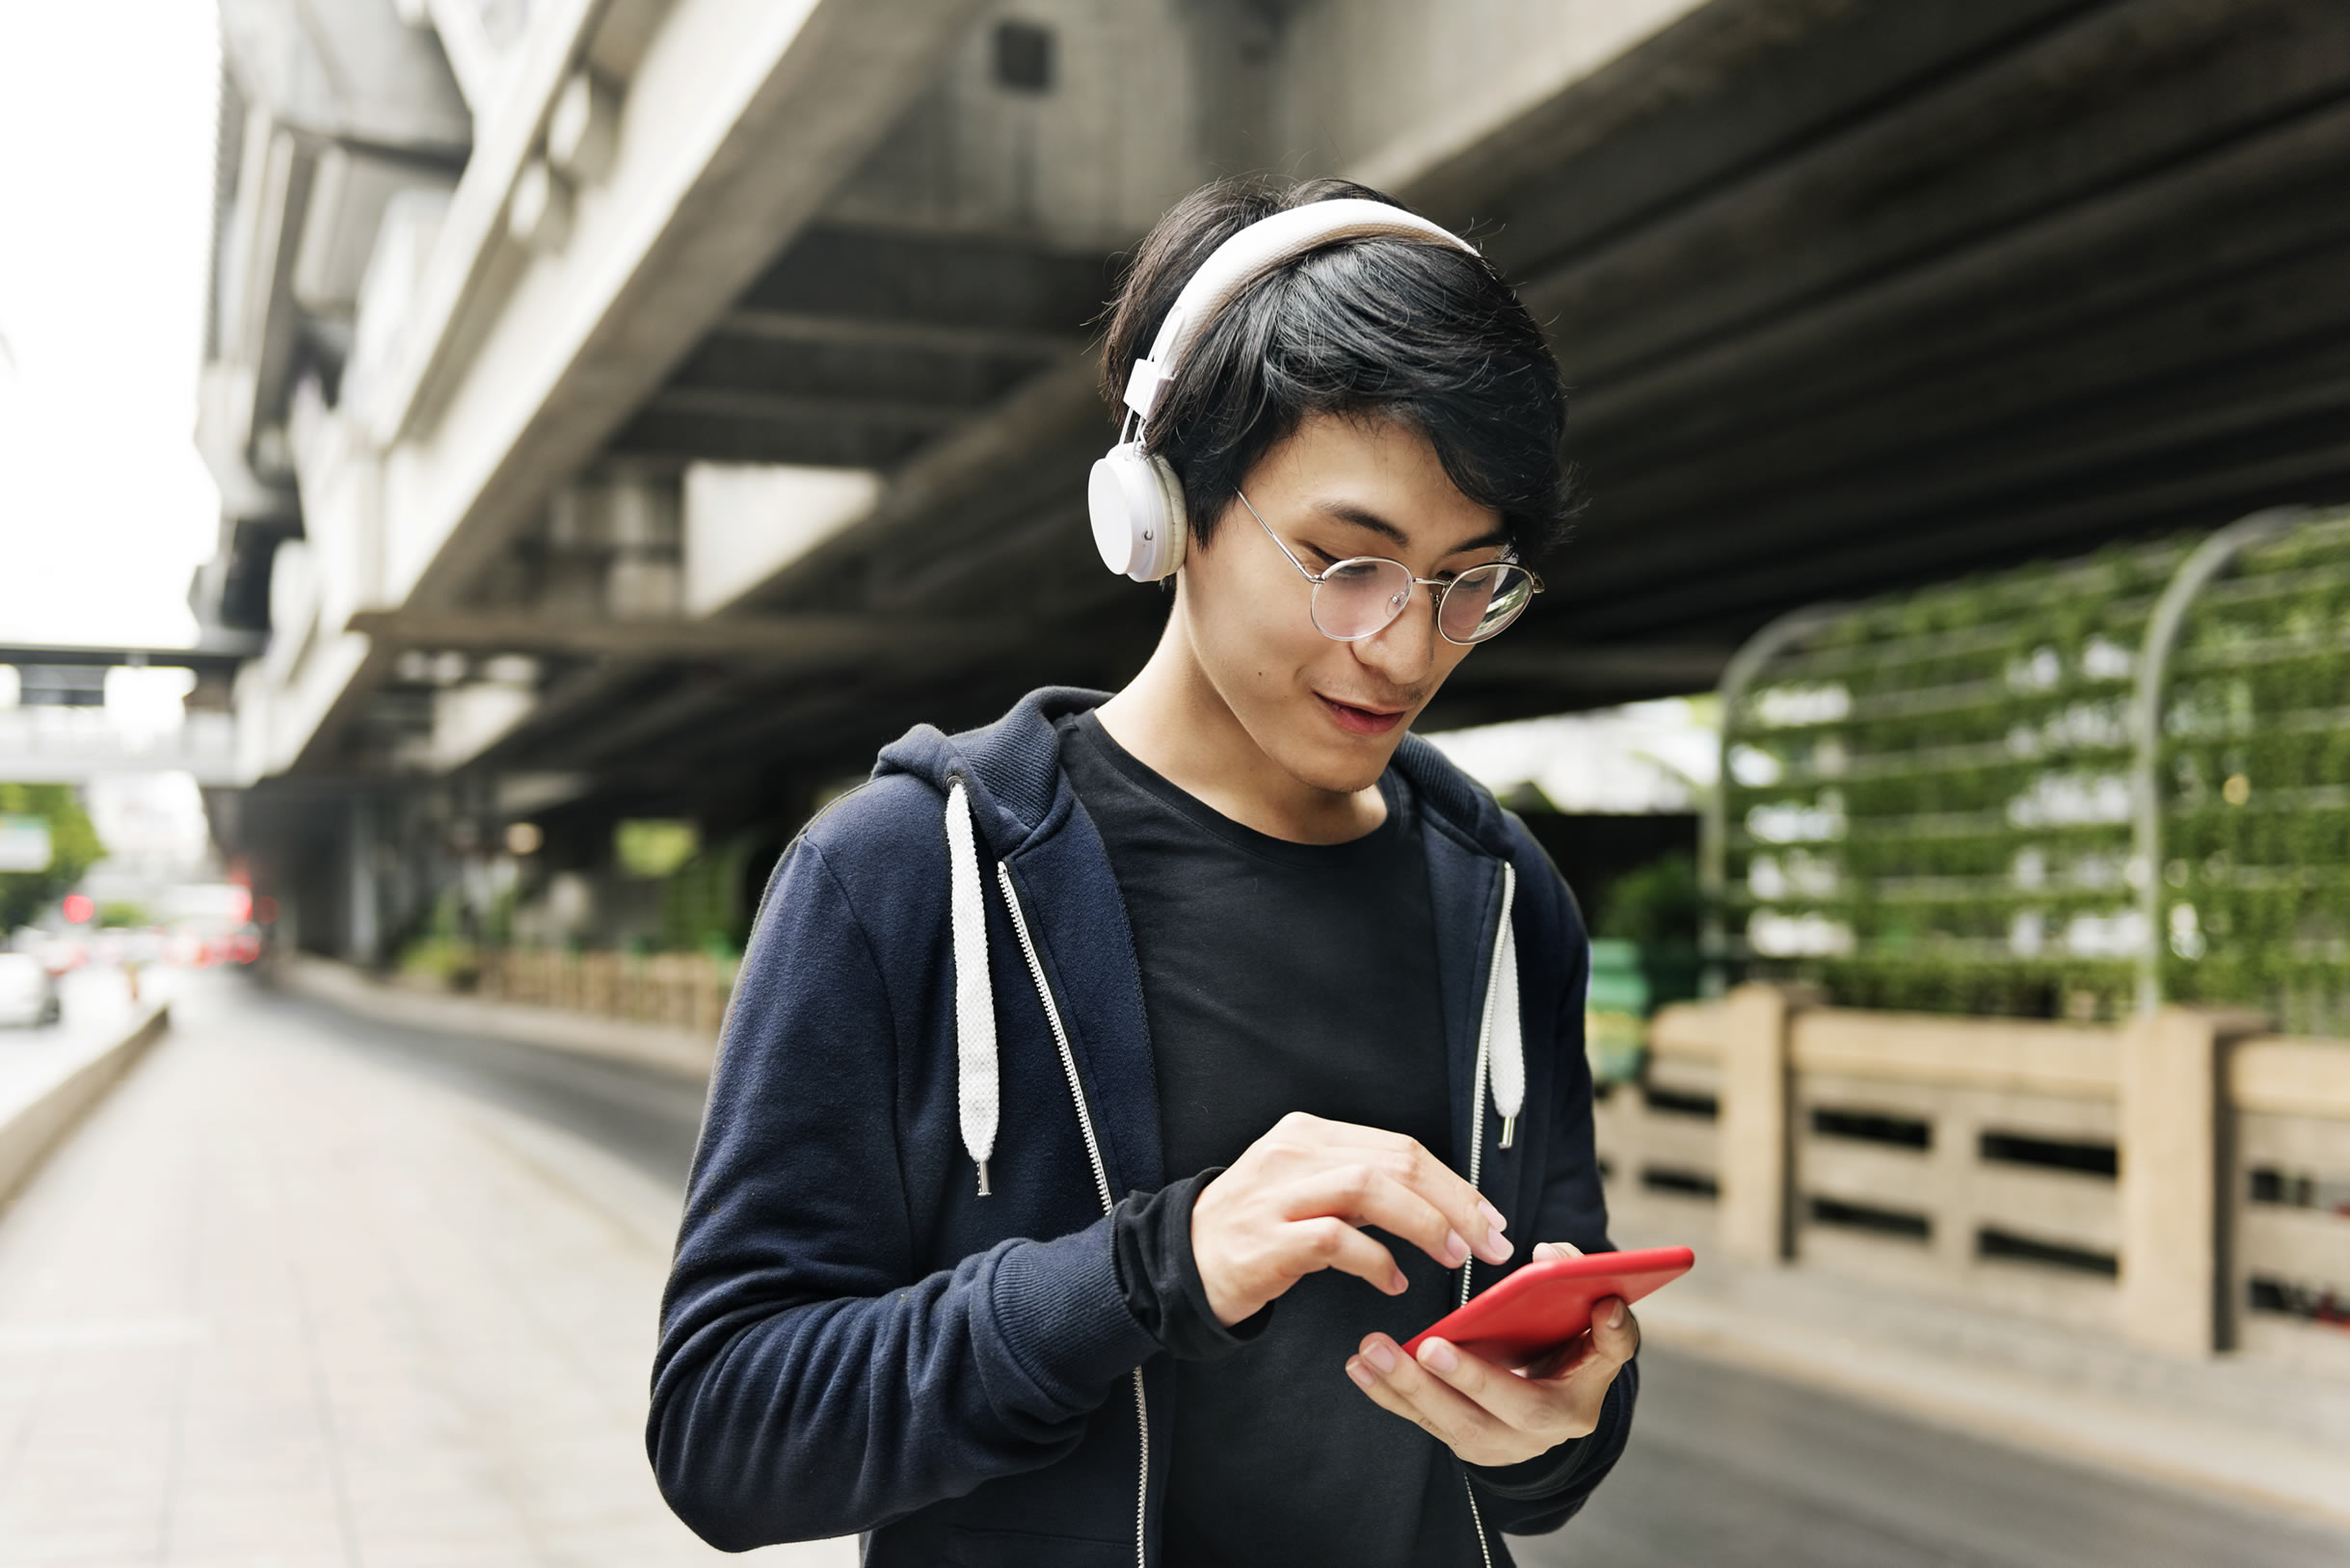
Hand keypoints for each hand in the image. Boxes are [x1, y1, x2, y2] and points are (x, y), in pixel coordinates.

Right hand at [1190, 1112, 1513, 1326]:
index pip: (1400, 1147)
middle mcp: (1294, 1151)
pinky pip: (1337, 1241)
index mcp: (1310, 1133)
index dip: (1454, 1183)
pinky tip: (1393, 1282)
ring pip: (1371, 1189)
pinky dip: (1376, 1262)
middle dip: (1456, 1203)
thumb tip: (1440, 1206)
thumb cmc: (1257, 1231)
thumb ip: (1363, 1187)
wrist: (1181, 1261)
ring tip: (1453, 1257)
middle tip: (1490, 1243)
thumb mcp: (1308, 1190)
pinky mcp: (1268, 1237)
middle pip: (1397, 1162)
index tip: (1489, 1219)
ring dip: (1425, 1224)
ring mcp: (1278, 1193)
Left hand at [1343, 1241, 1638, 1467]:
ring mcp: (1504, 1443)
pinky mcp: (1464, 1443)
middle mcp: (1549, 1426)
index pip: (1609, 1357)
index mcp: (1587, 1386)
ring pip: (1458, 1424)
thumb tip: (1549, 1255)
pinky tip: (1360, 1368)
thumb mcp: (1579, 1320)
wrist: (1542, 1407)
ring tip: (1372, 1350)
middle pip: (1515, 1407)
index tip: (1602, 1305)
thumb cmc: (1558, 1348)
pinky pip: (1424, 1423)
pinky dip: (1389, 1395)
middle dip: (1470, 1378)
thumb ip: (1572, 1280)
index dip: (1610, 1334)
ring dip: (1410, 1387)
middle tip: (1430, 1347)